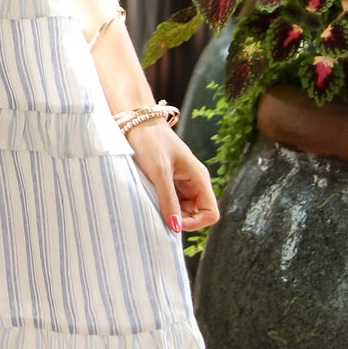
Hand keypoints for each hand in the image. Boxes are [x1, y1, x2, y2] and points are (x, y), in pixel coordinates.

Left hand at [127, 122, 219, 236]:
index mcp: (199, 178)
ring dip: (171, 213)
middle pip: (197, 215)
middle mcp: (194, 183)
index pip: (211, 213)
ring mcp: (181, 183)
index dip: (196, 223)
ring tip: (153, 206)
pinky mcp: (168, 182)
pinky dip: (163, 206)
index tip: (174, 221)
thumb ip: (168, 199)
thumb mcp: (159, 171)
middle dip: (181, 220)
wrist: (136, 122)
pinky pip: (171, 202)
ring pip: (183, 211)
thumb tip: (175, 227)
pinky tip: (150, 201)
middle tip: (160, 215)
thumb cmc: (151, 141)